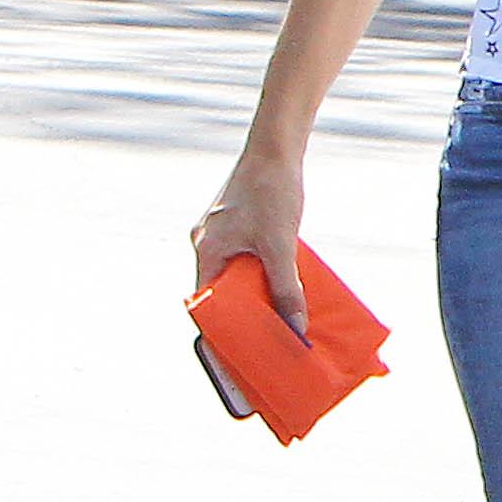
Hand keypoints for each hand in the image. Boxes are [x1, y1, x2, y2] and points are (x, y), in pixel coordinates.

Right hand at [191, 148, 308, 337]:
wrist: (276, 149)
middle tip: (270, 339)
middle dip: (247, 314)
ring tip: (285, 317)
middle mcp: (209, 245)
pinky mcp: (242, 226)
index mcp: (207, 251)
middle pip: (225, 291)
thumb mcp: (281, 245)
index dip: (220, 328)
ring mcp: (225, 234)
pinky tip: (292, 286)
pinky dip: (268, 274)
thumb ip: (285, 287)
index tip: (236, 352)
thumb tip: (295, 327)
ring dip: (261, 294)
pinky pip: (252, 259)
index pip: (205, 303)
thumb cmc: (272, 192)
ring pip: (240, 275)